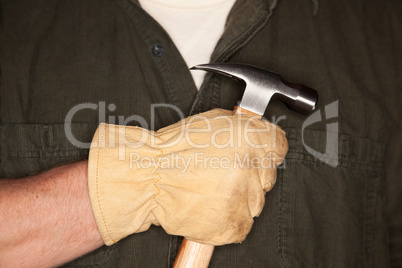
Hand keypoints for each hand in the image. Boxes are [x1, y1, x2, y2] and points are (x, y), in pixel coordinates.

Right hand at [88, 109, 287, 245]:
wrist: (148, 178)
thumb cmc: (174, 150)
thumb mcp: (212, 122)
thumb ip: (243, 128)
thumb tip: (258, 133)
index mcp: (250, 137)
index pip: (279, 146)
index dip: (265, 152)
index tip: (255, 157)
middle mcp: (252, 167)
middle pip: (268, 177)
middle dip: (250, 177)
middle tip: (221, 175)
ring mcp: (245, 198)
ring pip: (255, 202)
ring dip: (238, 199)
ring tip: (209, 192)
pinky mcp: (235, 225)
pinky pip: (243, 223)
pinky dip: (228, 219)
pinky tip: (208, 207)